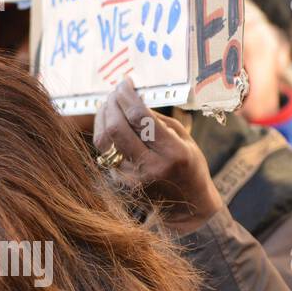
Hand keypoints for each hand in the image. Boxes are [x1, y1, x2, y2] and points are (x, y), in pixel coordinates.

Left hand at [93, 78, 221, 234]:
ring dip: (102, 116)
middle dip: (112, 103)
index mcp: (172, 153)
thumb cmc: (189, 166)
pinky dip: (105, 133)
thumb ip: (158, 119)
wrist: (186, 208)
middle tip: (115, 91)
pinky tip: (110, 122)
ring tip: (109, 104)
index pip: (140, 118)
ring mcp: (131, 178)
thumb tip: (132, 98)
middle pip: (117, 127)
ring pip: (104, 141)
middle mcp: (150, 167)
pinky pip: (105, 152)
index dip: (128, 96)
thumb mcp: (184, 138)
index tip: (125, 82)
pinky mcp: (120, 183)